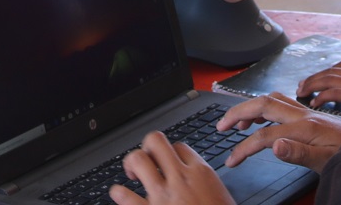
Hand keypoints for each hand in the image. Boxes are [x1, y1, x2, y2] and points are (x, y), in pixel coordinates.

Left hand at [107, 132, 232, 204]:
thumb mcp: (222, 199)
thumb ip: (206, 187)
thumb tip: (199, 183)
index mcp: (201, 175)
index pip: (180, 147)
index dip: (172, 153)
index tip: (169, 162)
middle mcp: (180, 179)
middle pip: (156, 141)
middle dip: (147, 148)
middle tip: (147, 159)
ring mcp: (162, 196)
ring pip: (138, 159)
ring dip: (131, 164)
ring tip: (132, 173)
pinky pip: (124, 195)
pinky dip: (118, 193)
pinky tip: (120, 195)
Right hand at [216, 93, 340, 172]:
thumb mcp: (327, 161)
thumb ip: (300, 154)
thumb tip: (273, 147)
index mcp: (305, 127)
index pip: (264, 136)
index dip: (244, 148)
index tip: (232, 160)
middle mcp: (304, 115)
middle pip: (262, 105)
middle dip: (238, 112)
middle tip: (221, 125)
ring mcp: (307, 113)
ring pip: (271, 100)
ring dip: (250, 107)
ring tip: (236, 122)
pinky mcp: (311, 115)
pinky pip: (281, 103)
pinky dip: (264, 107)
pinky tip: (263, 117)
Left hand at [295, 59, 340, 110]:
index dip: (328, 70)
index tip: (318, 75)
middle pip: (331, 70)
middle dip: (314, 77)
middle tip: (301, 85)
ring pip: (328, 79)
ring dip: (312, 84)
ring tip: (301, 92)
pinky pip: (334, 92)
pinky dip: (322, 96)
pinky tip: (314, 103)